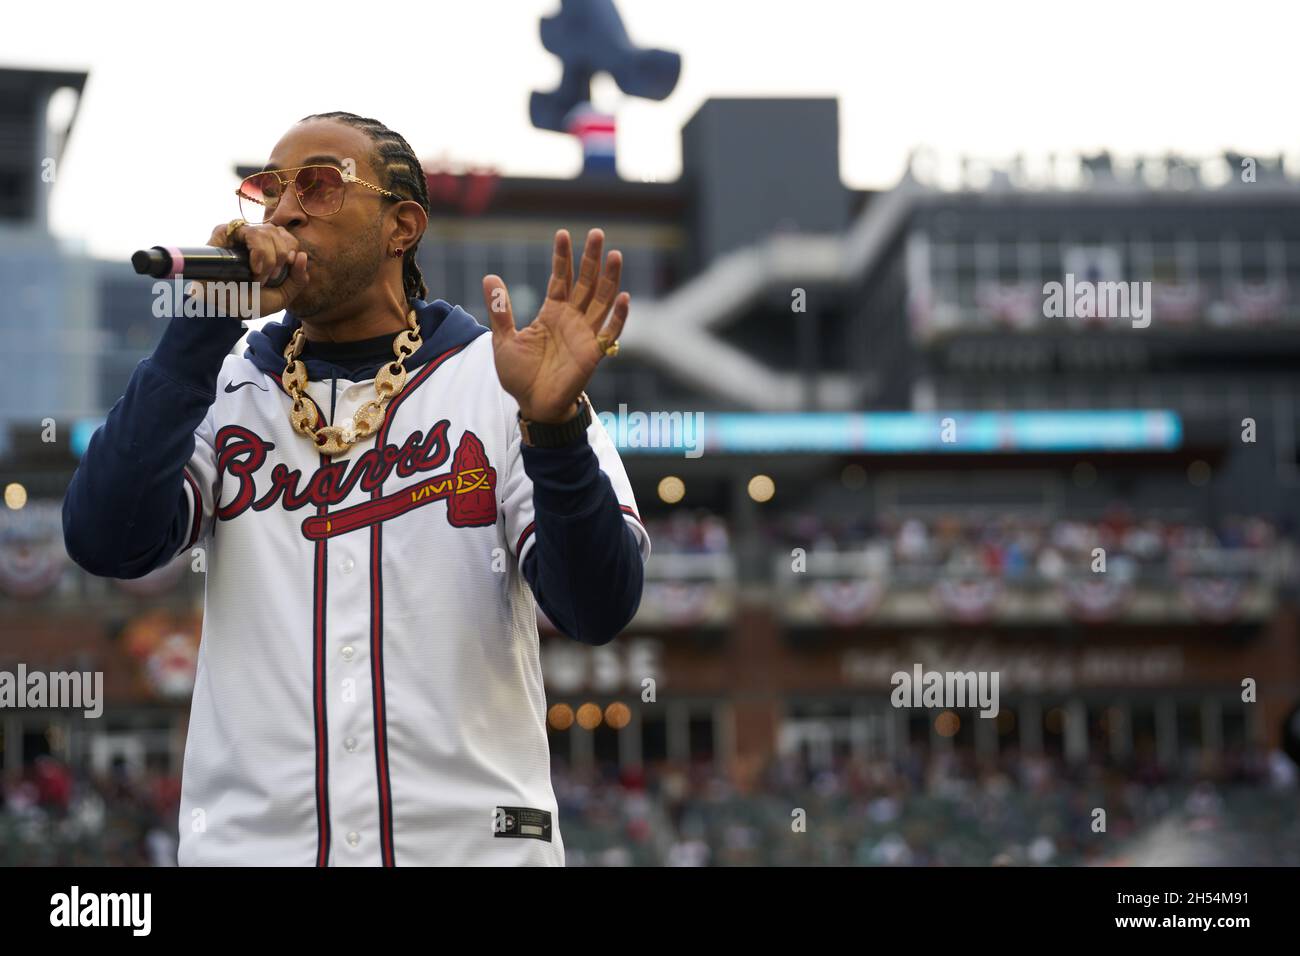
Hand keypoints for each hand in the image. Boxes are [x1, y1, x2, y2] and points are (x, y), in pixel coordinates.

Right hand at [196, 221, 309, 317]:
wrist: (223, 308)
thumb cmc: (248, 301)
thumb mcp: (281, 296)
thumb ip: (298, 280)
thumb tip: (302, 255)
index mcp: (268, 248)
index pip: (289, 238)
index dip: (291, 252)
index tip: (282, 273)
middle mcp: (254, 238)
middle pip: (279, 233)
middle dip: (280, 258)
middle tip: (269, 279)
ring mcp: (239, 234)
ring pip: (267, 231)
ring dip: (269, 259)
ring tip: (258, 277)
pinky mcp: (224, 232)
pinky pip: (249, 231)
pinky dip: (259, 252)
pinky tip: (254, 268)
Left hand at [482, 228, 629, 422]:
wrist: (533, 405)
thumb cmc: (520, 375)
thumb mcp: (504, 339)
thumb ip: (501, 310)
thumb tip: (489, 277)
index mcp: (552, 312)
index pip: (560, 278)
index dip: (562, 258)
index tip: (563, 234)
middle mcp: (572, 319)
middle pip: (586, 283)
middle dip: (591, 259)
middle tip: (597, 233)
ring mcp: (585, 334)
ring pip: (601, 300)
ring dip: (609, 279)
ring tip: (614, 254)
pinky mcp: (593, 353)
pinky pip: (610, 332)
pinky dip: (618, 316)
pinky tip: (623, 297)